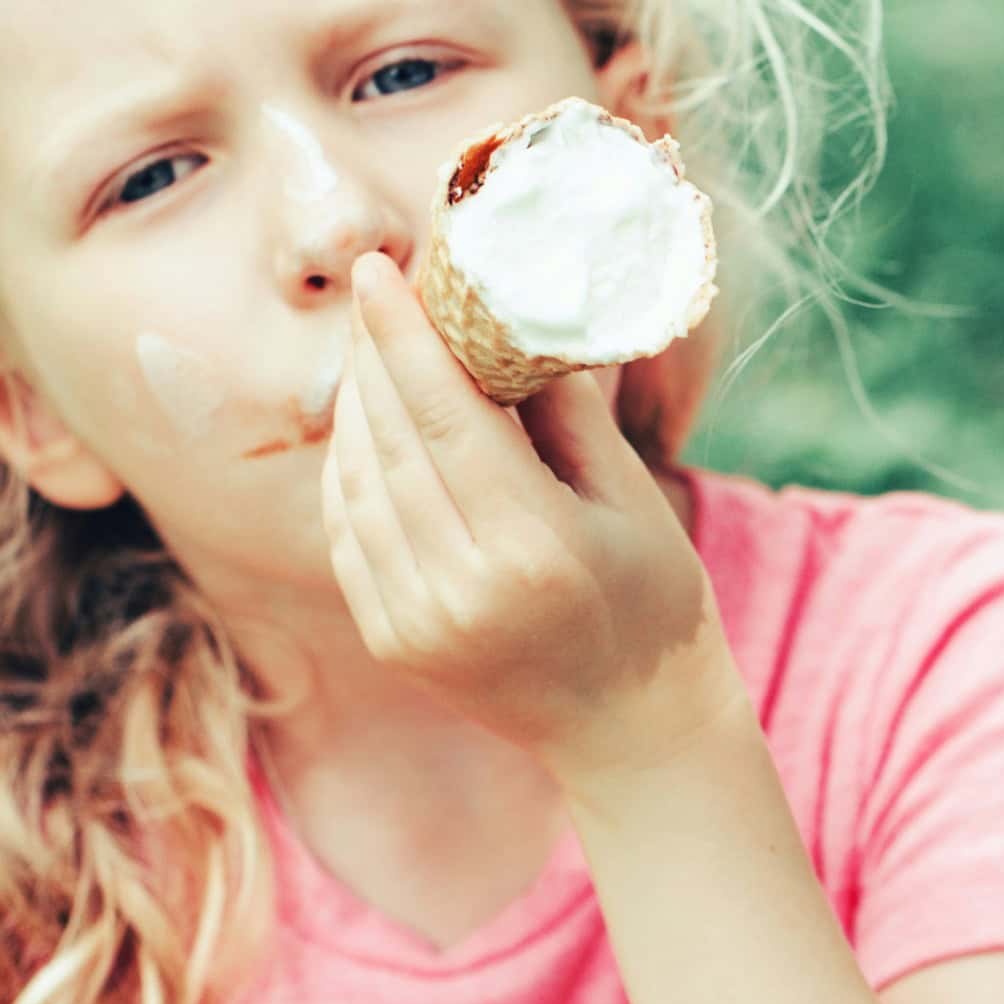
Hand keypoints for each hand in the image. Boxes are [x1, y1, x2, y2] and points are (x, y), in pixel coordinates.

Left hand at [322, 251, 742, 790]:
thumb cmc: (654, 604)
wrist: (630, 735)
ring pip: (356, 483)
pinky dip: (349, 468)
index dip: (403, 336)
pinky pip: (349, 532)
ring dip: (356, 405)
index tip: (377, 268)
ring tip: (372, 346)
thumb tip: (513, 318)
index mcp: (531, 549)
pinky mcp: (390, 641)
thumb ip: (567, 413)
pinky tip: (367, 423)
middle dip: (374, 354)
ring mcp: (414, 623)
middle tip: (373, 287)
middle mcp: (459, 590)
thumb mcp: (630, 500)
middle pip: (391, 441)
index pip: (444, 418)